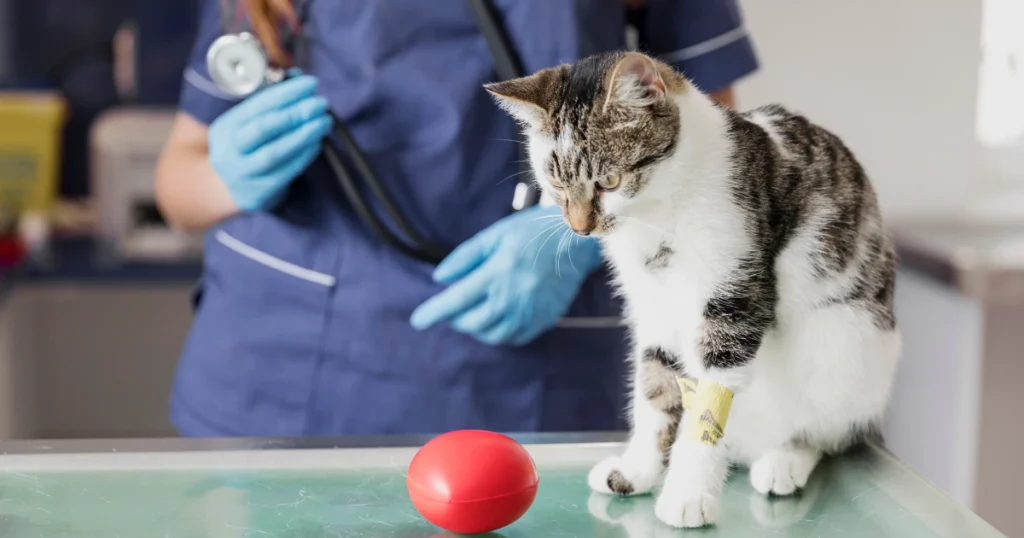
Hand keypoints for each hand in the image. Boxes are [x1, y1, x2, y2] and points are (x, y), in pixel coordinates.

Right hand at [208, 73, 332, 210]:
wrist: (225, 190)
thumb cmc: (244, 149)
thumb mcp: (246, 125)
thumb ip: (270, 105)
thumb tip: (299, 80)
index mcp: (226, 128)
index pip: (256, 105)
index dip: (285, 93)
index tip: (310, 83)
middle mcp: (229, 151)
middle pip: (262, 128)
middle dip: (295, 113)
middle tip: (320, 103)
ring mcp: (242, 174)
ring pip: (274, 152)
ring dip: (304, 135)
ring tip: (324, 122)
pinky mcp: (258, 194)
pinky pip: (285, 172)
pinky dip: (303, 156)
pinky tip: (317, 143)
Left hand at [410, 205, 602, 345]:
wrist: (574, 243)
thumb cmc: (531, 233)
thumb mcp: (494, 236)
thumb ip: (465, 257)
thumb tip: (439, 279)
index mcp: (498, 273)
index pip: (457, 300)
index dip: (433, 312)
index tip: (417, 321)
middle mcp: (513, 298)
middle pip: (472, 323)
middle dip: (456, 319)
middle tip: (453, 308)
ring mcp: (530, 312)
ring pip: (492, 335)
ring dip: (476, 328)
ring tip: (474, 313)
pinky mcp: (543, 320)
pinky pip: (514, 338)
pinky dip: (499, 333)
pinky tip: (497, 318)